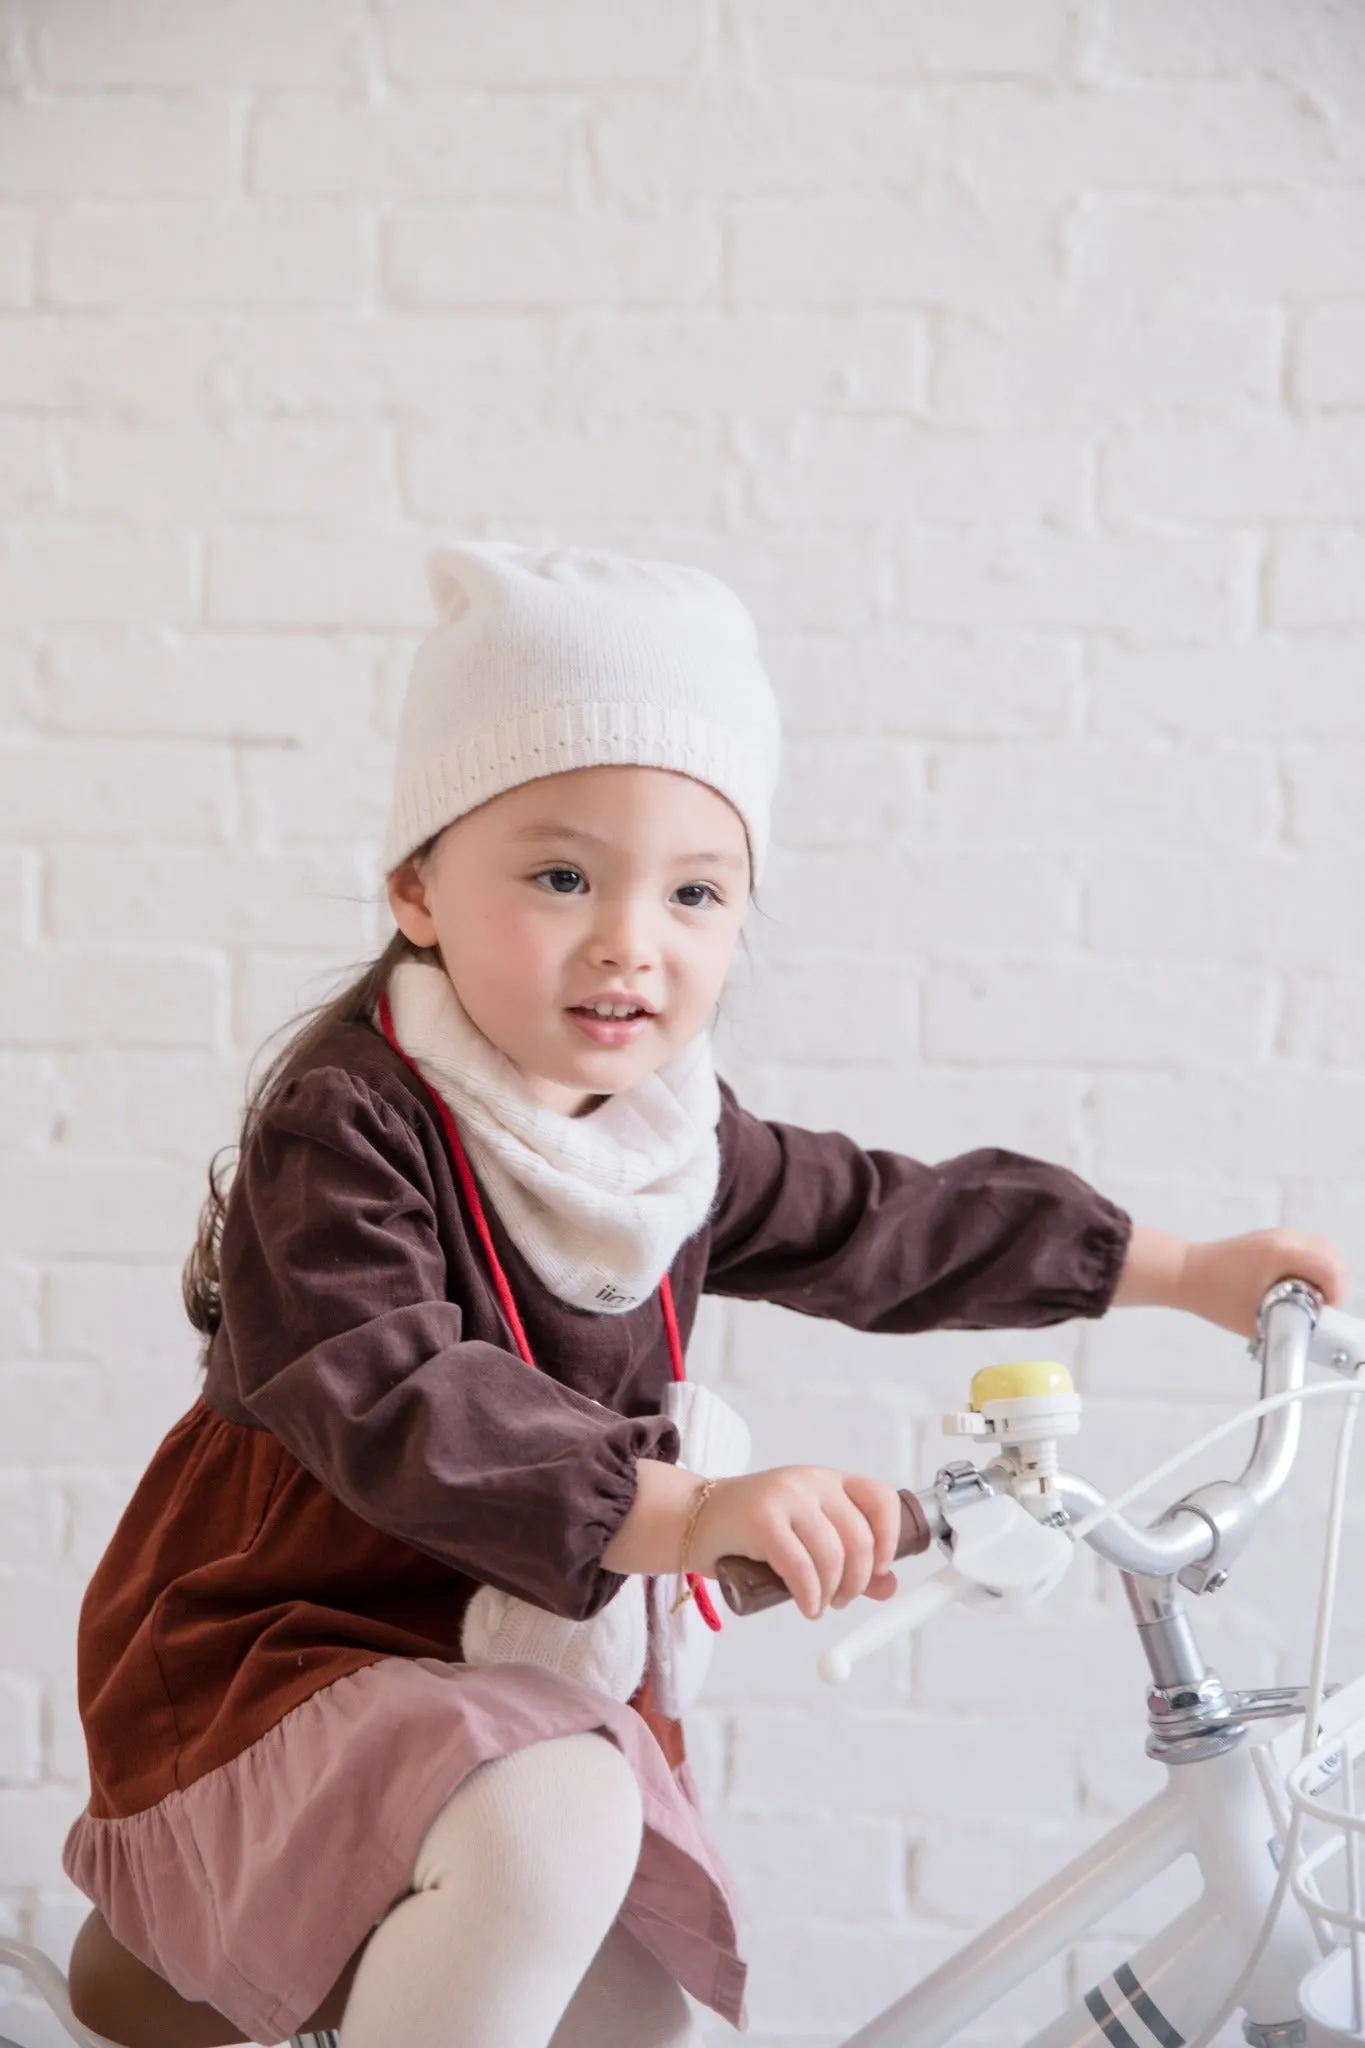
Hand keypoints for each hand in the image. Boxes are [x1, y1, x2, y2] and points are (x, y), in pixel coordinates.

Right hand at [688, 1466, 902, 1620]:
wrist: (692, 1518)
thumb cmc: (751, 1530)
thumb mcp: (807, 1536)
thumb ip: (849, 1558)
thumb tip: (889, 1586)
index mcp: (828, 1480)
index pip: (880, 1498)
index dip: (890, 1538)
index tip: (880, 1568)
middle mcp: (811, 1482)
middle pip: (859, 1537)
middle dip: (857, 1581)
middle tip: (842, 1599)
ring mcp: (786, 1497)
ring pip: (833, 1555)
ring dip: (832, 1593)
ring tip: (818, 1603)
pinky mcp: (762, 1520)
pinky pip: (801, 1568)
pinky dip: (810, 1596)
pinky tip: (806, 1605)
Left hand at [1179, 1229, 1347, 1337]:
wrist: (1184, 1274)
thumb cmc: (1212, 1294)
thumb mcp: (1258, 1319)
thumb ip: (1292, 1324)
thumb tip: (1313, 1331)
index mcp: (1283, 1253)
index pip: (1332, 1269)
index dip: (1335, 1295)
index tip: (1324, 1312)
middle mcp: (1283, 1238)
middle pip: (1333, 1255)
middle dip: (1334, 1284)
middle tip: (1321, 1307)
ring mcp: (1278, 1236)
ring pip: (1323, 1249)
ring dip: (1324, 1275)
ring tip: (1310, 1300)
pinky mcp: (1272, 1240)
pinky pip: (1306, 1249)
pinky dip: (1311, 1267)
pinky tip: (1298, 1288)